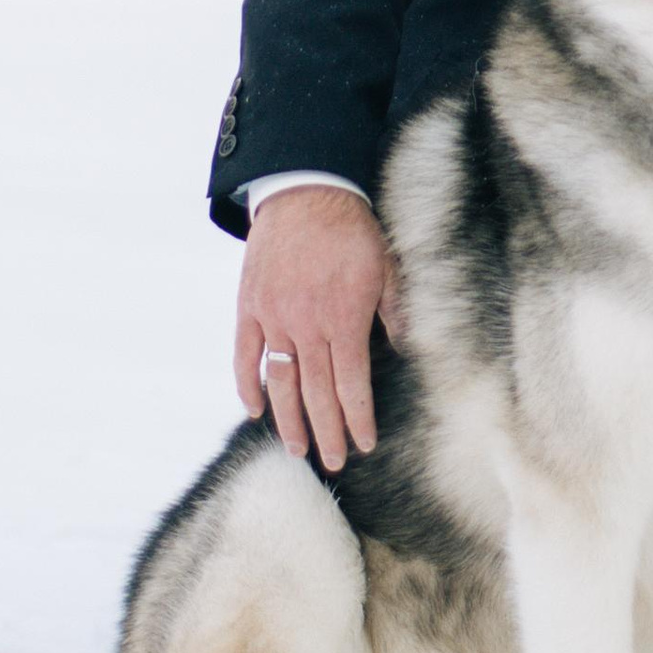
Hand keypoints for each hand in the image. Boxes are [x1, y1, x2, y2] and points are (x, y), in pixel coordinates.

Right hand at [233, 184, 405, 467]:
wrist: (307, 190)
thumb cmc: (353, 229)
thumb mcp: (386, 267)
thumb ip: (394, 314)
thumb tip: (406, 351)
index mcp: (345, 318)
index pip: (351, 384)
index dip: (358, 419)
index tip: (365, 444)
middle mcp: (307, 325)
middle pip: (316, 393)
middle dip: (327, 432)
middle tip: (334, 462)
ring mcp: (274, 318)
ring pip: (281, 382)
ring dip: (289, 420)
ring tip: (298, 450)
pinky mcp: (250, 307)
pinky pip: (246, 355)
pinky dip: (249, 385)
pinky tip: (256, 410)